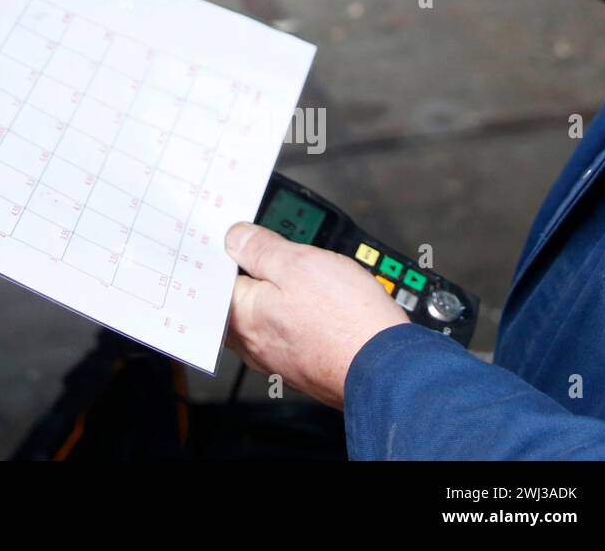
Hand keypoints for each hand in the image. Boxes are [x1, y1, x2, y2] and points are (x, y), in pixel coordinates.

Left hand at [224, 221, 409, 408]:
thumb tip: (236, 237)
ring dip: (276, 292)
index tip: (233, 235)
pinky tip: (315, 301)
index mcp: (242, 316)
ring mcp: (279, 357)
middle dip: (249, 271)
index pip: (214, 277)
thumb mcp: (299, 264)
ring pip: (265, 314)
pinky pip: (289, 331)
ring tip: (300, 271)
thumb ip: (260, 248)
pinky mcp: (305, 364)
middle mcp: (254, 343)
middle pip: (238, 297)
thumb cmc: (347, 322)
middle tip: (270, 247)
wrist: (390, 369)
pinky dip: (296, 313)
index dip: (223, 251)